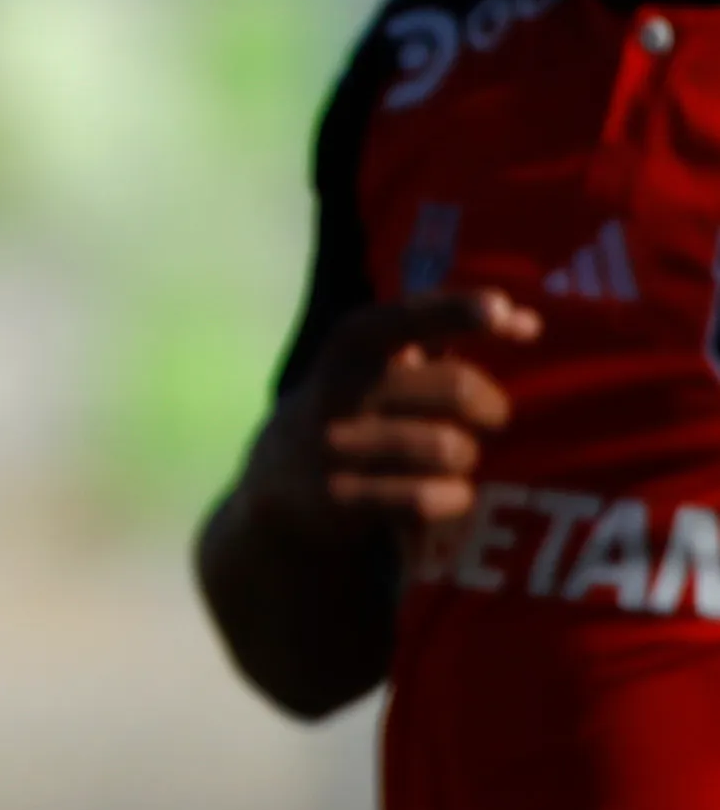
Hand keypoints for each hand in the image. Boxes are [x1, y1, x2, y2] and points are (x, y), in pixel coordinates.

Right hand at [242, 289, 539, 551]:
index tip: (501, 309)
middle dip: (492, 407)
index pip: (409, 317)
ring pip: (448, 448)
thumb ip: (450, 331)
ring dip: (467, 457)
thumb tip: (529, 321)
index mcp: (353, 342)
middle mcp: (339, 387)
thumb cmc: (362, 404)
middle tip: (490, 417)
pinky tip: (442, 494)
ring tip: (453, 459)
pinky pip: (426, 499)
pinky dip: (451, 498)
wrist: (280, 479)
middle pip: (458, 389)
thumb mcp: (383, 357)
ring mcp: (335, 445)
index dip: (458, 311)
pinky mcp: (338, 499)